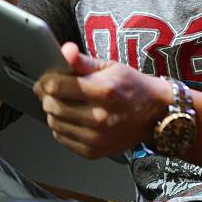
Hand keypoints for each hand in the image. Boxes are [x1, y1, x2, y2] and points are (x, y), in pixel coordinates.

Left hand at [33, 43, 171, 158]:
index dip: (47, 80)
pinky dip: (61, 128)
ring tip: (61, 102)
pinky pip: (63, 139)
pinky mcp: (94, 151)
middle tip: (51, 89)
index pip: (58, 86)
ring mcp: (96, 137)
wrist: (154, 113)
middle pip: (53, 106)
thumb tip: (64, 50)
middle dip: (47, 95)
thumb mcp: (111, 66)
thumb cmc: (132, 86)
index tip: (47, 77)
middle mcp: (99, 116)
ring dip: (52, 112)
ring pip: (54, 124)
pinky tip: (70, 118)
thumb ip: (84, 61)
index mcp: (103, 90)